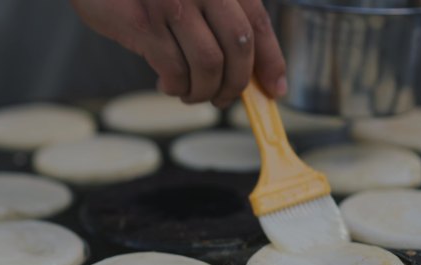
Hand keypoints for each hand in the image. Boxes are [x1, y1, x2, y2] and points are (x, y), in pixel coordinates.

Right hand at [71, 0, 286, 107]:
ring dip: (203, 91)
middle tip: (222, 98)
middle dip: (236, 84)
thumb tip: (248, 72)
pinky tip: (167, 83)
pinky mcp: (146, 24)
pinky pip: (174, 70)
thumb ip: (221, 21)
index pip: (259, 24)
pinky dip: (176, 87)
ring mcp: (174, 4)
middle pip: (239, 47)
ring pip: (208, 65)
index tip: (275, 90)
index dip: (272, 62)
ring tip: (192, 93)